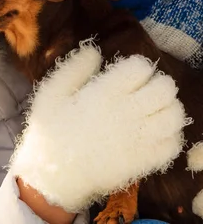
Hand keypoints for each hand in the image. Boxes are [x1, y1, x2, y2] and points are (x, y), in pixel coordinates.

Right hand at [10, 42, 187, 211]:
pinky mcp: (143, 160)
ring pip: (174, 115)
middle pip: (165, 89)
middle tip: (146, 89)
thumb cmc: (50, 130)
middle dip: (158, 83)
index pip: (141, 67)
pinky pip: (173, 144)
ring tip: (154, 109)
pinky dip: (170, 135)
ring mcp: (138, 139)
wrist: (54, 173)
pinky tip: (155, 132)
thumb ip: (74, 69)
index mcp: (104, 93)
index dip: (138, 66)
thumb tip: (94, 51)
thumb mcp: (51, 93)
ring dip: (168, 107)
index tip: (129, 74)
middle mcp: (126, 113)